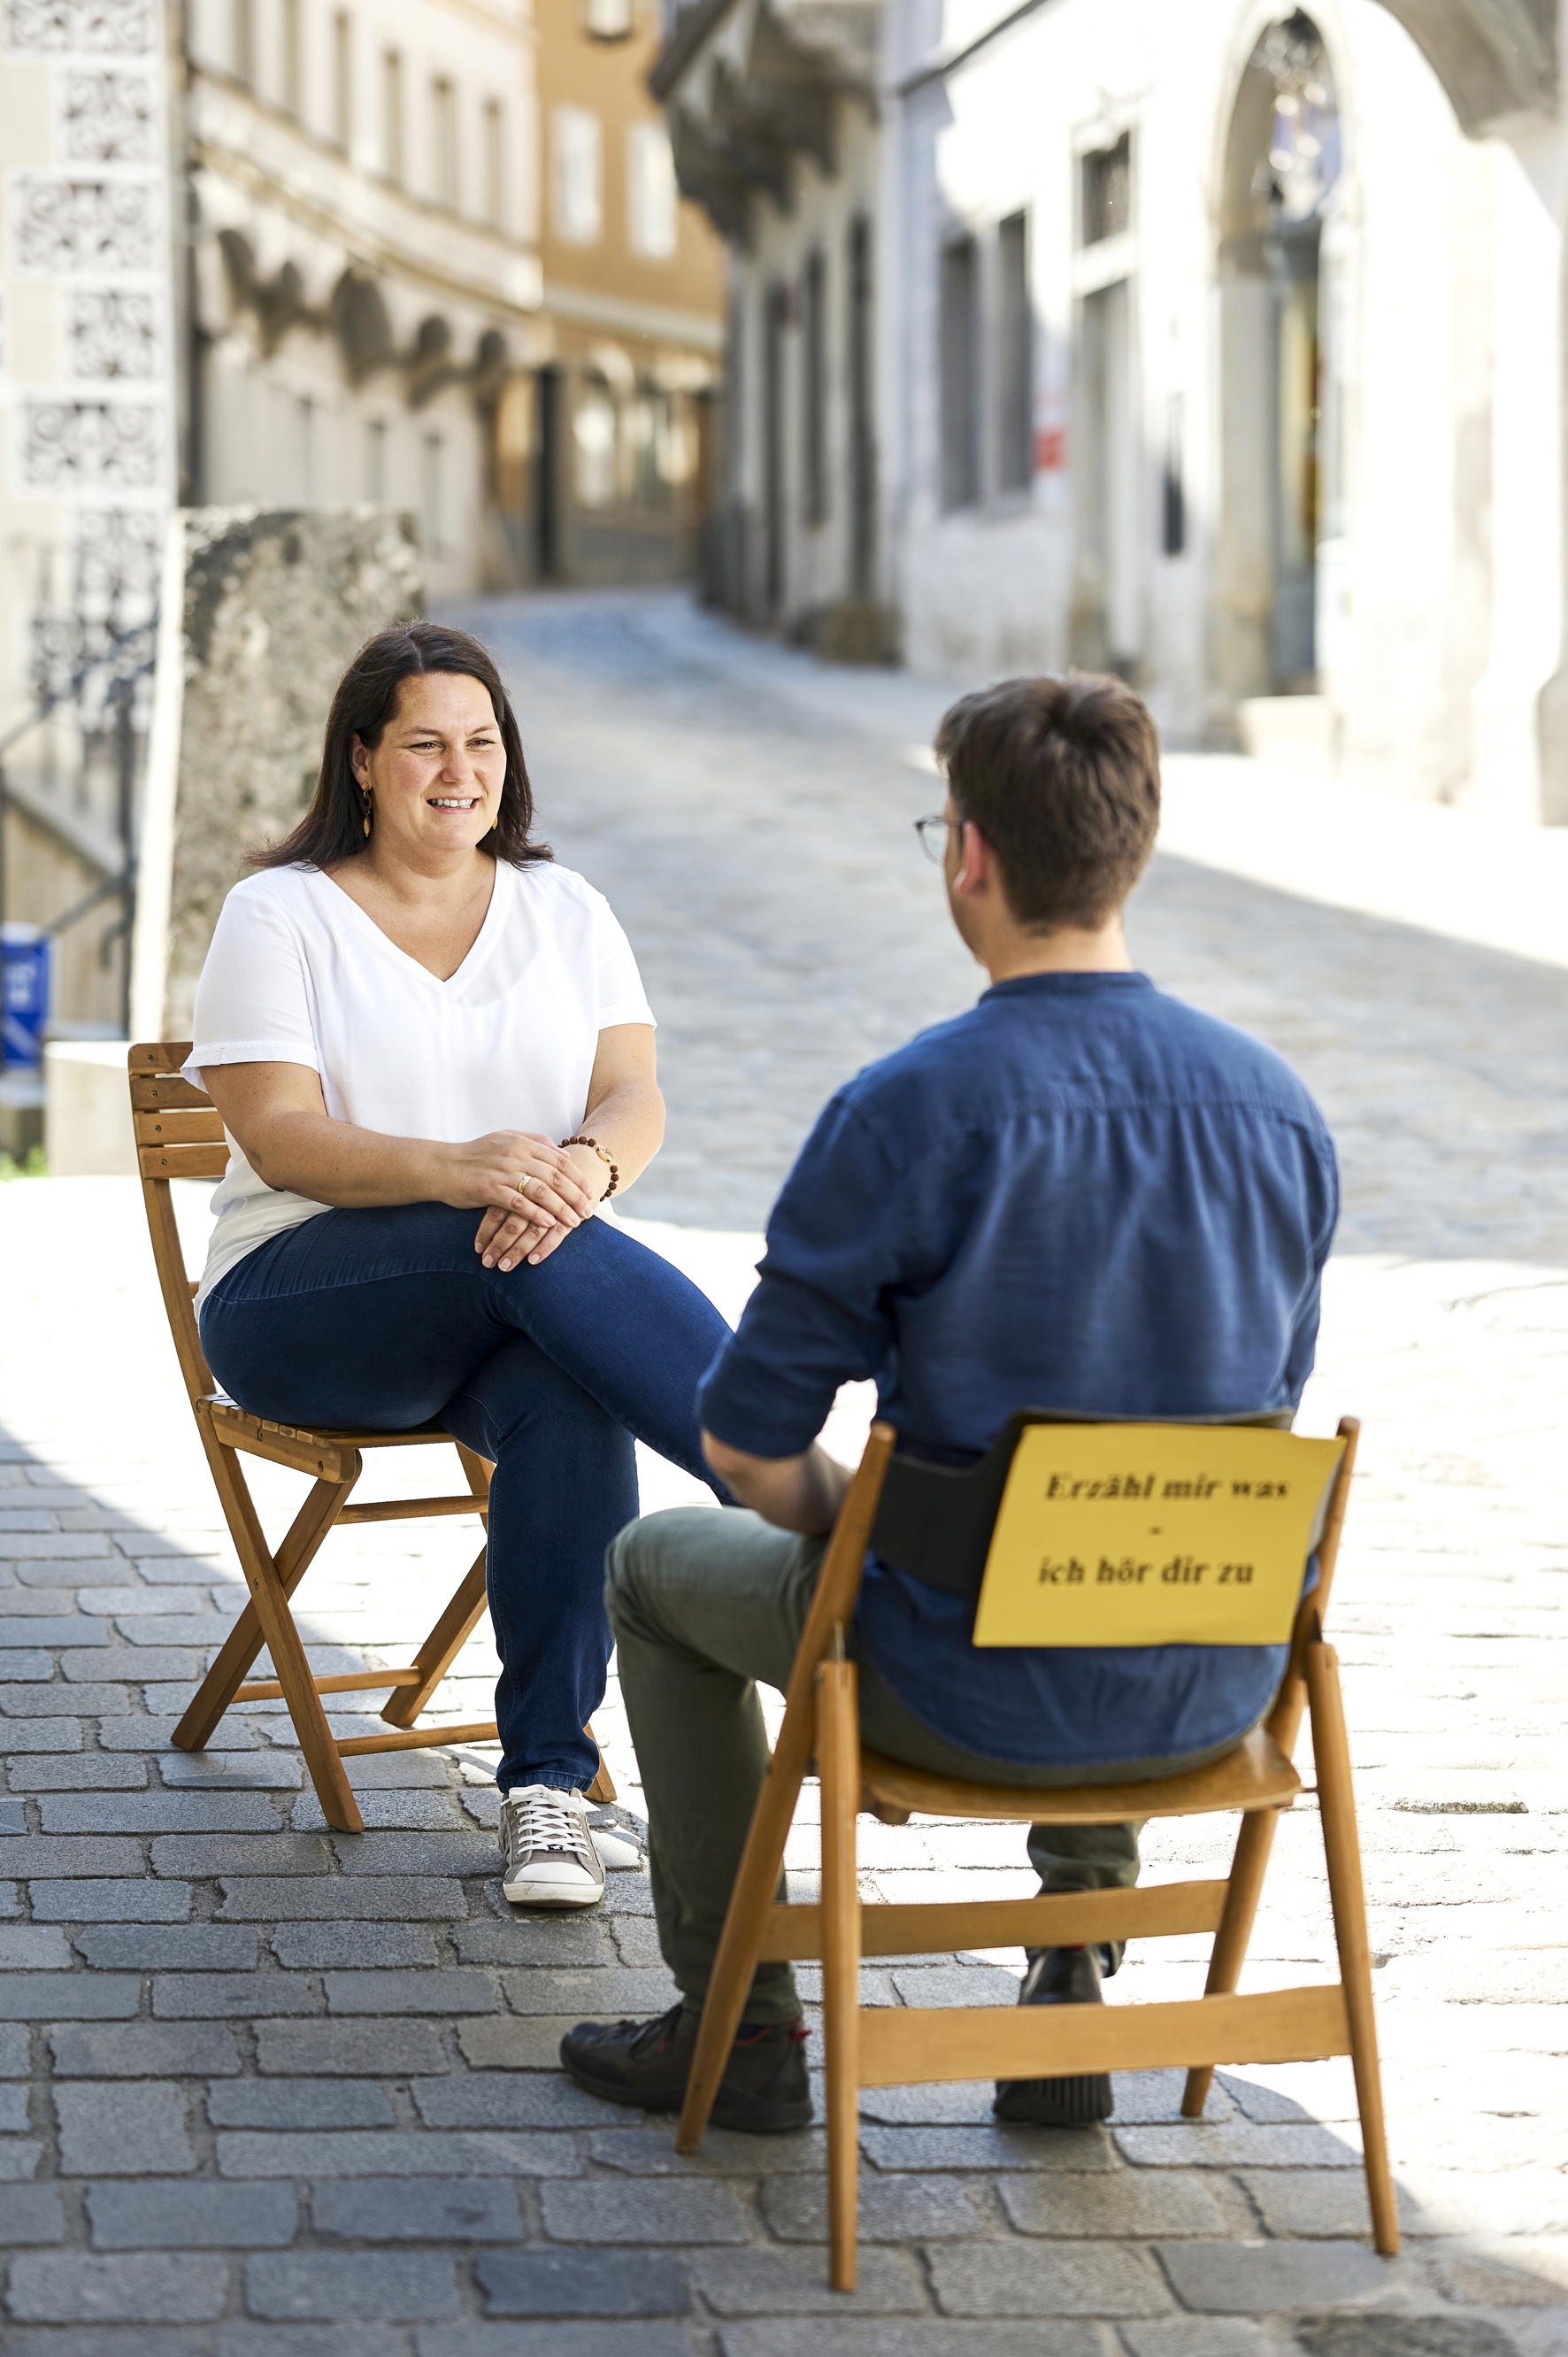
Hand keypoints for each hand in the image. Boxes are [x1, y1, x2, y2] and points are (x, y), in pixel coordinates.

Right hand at [433, 1131, 596, 1273]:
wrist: (440, 1166)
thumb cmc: (475, 1155)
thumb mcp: (505, 1139)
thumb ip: (534, 1142)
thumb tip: (561, 1150)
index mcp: (522, 1142)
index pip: (559, 1160)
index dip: (578, 1178)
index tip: (591, 1193)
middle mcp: (515, 1154)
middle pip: (555, 1177)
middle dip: (575, 1196)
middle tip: (589, 1212)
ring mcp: (502, 1171)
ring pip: (541, 1191)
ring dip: (561, 1208)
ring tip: (574, 1222)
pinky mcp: (489, 1189)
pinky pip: (519, 1203)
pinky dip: (537, 1214)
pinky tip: (549, 1224)